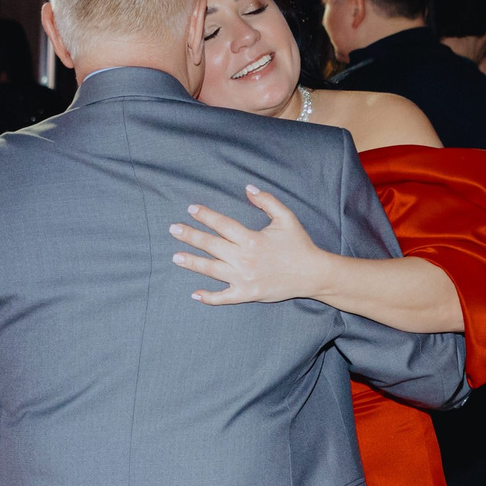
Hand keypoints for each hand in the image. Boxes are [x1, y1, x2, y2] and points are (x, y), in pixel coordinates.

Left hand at [171, 185, 328, 305]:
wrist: (313, 274)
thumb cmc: (299, 244)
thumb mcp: (286, 217)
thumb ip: (266, 201)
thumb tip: (247, 188)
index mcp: (252, 239)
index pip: (222, 225)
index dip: (205, 216)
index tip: (191, 209)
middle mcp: (244, 259)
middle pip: (211, 245)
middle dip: (190, 236)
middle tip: (173, 229)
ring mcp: (244, 279)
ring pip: (212, 270)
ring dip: (192, 263)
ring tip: (176, 256)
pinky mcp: (248, 295)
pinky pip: (224, 297)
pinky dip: (209, 297)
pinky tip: (195, 294)